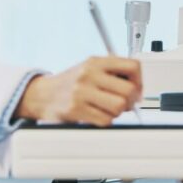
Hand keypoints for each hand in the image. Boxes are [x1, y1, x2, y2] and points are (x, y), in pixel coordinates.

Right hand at [13, 56, 142, 126]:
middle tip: (126, 103)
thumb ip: (112, 72)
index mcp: (96, 61)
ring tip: (110, 109)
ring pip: (118, 106)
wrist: (42, 95)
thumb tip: (138, 87)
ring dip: (118, 112)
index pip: (132, 66)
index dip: (139, 80)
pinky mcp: (76, 109)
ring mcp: (82, 92)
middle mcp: (89, 74)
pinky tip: (98, 115)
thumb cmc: (70, 82)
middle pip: (128, 90)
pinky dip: (106, 120)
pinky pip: (105, 120)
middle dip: (131, 100)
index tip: (136, 88)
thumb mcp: (90, 67)